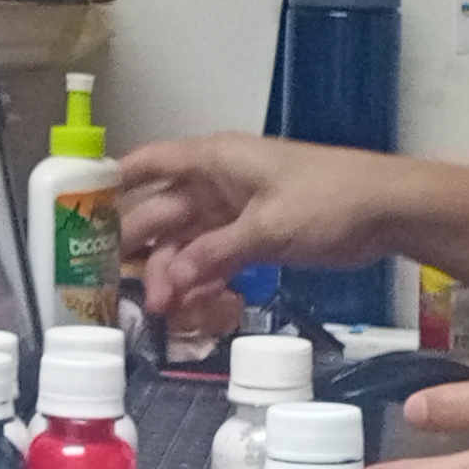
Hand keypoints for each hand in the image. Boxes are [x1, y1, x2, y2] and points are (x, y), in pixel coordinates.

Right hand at [114, 136, 421, 327]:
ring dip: (173, 271)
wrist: (389, 209)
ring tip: (159, 309)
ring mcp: (239, 207)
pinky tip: (190, 304)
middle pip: (164, 211)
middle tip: (116, 285)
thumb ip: (215, 254)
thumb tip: (170, 281)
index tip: (79, 209)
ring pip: (190, 239)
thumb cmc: (329, 200)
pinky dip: (203, 276)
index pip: (150, 163)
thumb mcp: (268, 228)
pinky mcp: (259, 233)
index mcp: (217, 160)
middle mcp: (220, 180)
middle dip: (141, 247)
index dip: (113, 182)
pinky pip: (217, 255)